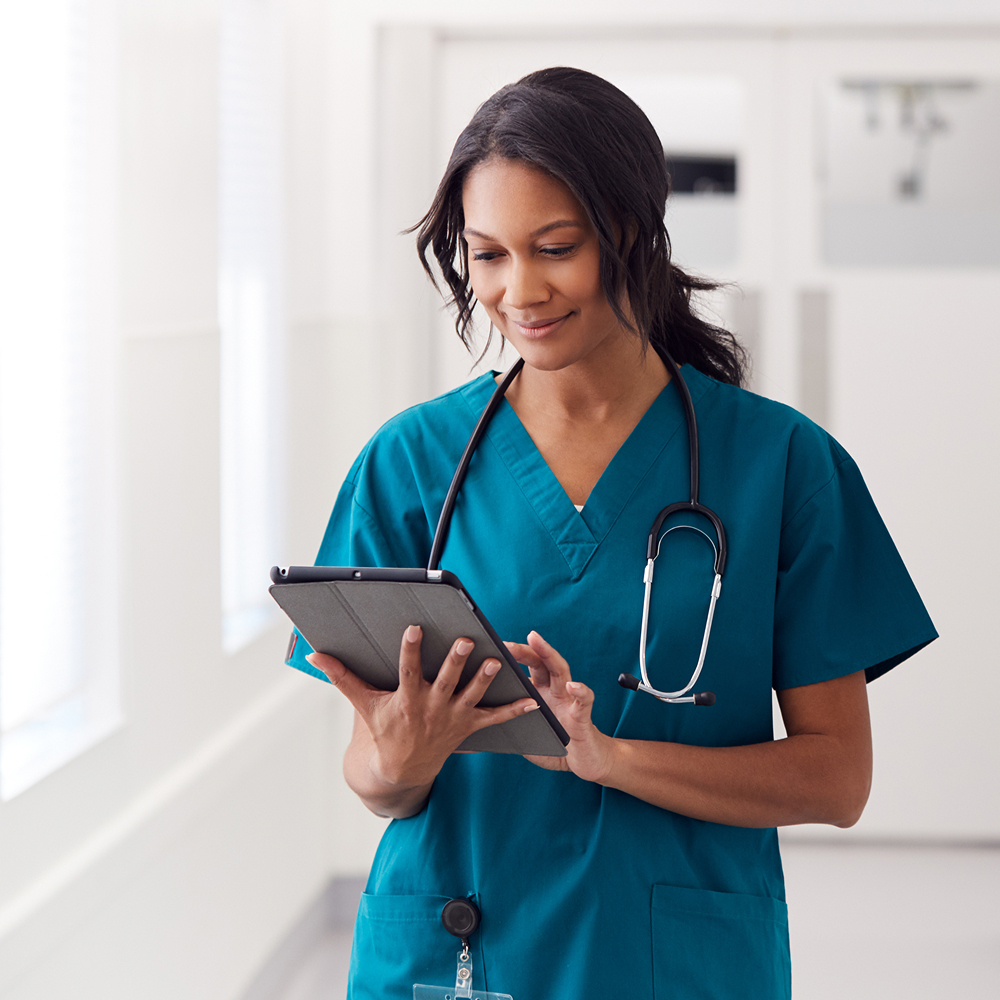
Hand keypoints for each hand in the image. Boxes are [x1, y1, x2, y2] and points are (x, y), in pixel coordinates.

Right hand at [307, 625, 538, 792]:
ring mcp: (452, 717)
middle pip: (446, 681)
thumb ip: (342, 676)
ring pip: (472, 696)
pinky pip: (494, 719)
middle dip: (456, 662)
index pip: (408, 670)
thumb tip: (314, 654)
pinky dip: (514, 710)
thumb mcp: (363, 703)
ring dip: (486, 679)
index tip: (415, 628)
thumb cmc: (381, 728)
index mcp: (407, 698)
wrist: (401, 768)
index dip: (411, 649)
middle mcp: (432, 707)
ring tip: (498, 661)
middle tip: (466, 641)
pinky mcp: (468, 726)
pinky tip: (533, 699)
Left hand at [504, 631, 615, 783]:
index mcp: (540, 692)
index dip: (511, 657)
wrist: (583, 764)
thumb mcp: (525, 732)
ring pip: (561, 671)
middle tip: (506, 644)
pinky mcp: (583, 718)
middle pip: (541, 662)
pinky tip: (573, 686)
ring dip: (549, 654)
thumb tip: (476, 722)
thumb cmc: (552, 746)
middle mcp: (555, 691)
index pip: (527, 667)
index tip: (491, 648)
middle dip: (525, 650)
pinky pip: (584, 702)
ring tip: (536, 641)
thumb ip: (508, 722)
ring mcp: (569, 701)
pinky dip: (581, 692)